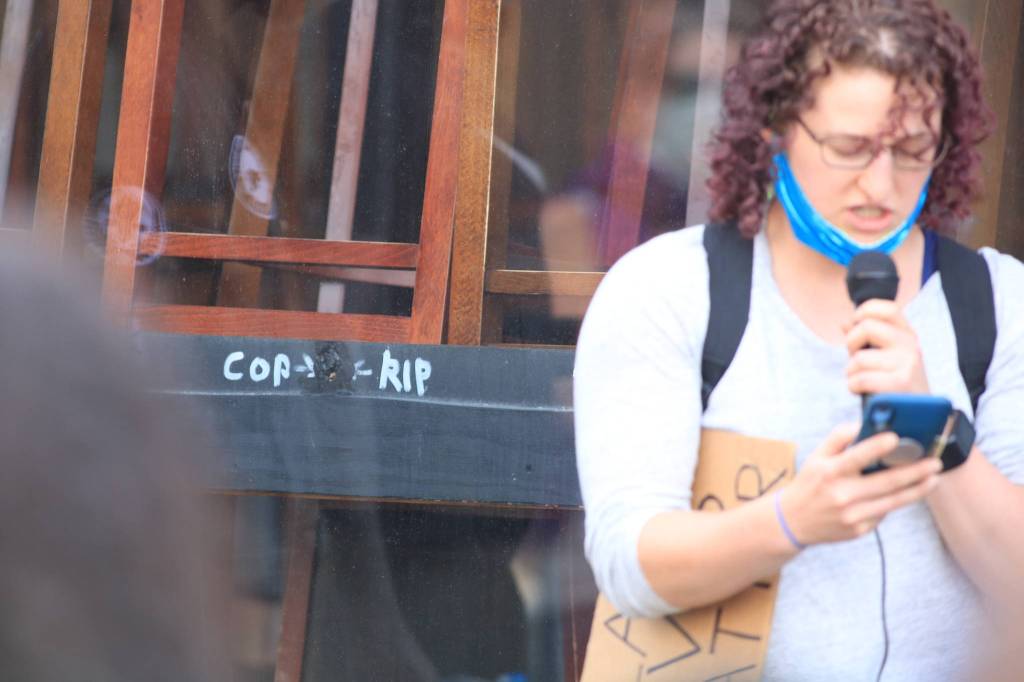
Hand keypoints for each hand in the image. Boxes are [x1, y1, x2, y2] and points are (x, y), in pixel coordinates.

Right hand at [779, 423, 940, 544]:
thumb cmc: (809, 483)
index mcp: (830, 472)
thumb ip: (838, 438)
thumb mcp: (816, 457)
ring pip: (893, 501)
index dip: (877, 447)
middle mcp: (842, 495)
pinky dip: (895, 501)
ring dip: (917, 489)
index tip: (897, 438)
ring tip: (934, 478)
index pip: (857, 457)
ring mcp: (852, 516)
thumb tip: (863, 425)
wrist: (793, 522)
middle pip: (886, 482)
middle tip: (935, 462)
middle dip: (915, 472)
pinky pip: (883, 513)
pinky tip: (905, 493)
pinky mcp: (859, 530)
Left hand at [844, 300, 929, 394]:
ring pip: (859, 358)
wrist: (919, 417)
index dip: (865, 312)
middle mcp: (911, 344)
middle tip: (856, 361)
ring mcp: (908, 362)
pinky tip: (863, 393)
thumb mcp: (883, 357)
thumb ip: (865, 340)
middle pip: (866, 327)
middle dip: (851, 344)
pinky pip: (861, 379)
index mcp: (907, 334)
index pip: (888, 308)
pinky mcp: (901, 383)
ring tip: (862, 382)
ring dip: (851, 373)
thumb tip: (845, 323)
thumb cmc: (894, 385)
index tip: (855, 326)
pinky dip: (854, 387)